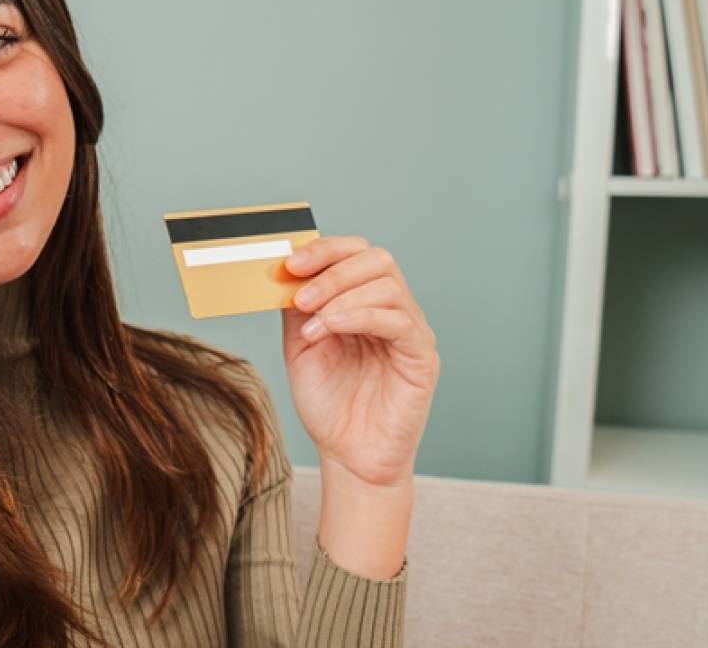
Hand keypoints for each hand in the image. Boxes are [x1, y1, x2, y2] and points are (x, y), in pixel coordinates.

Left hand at [281, 236, 438, 489]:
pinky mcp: (422, 357)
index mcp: (364, 303)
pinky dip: (360, 316)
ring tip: (312, 324)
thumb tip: (285, 271)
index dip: (324, 251)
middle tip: (300, 294)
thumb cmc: (330, 405)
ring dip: (341, 296)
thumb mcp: (301, 347)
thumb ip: (298, 309)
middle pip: (377, 260)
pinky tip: (331, 328)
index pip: (356, 254)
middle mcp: (393, 312)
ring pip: (388, 286)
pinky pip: (400, 321)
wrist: (348, 456)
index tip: (289, 264)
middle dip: (332, 270)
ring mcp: (411, 333)